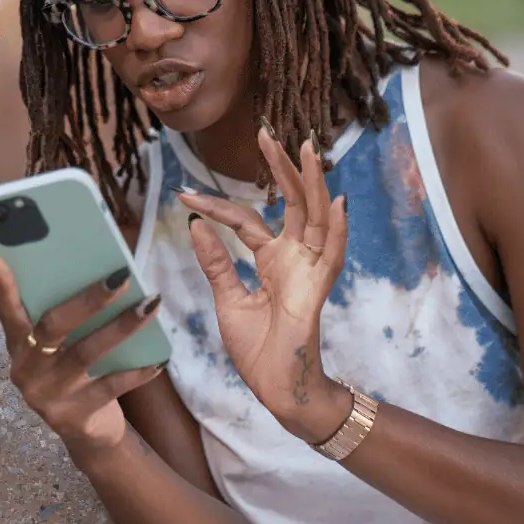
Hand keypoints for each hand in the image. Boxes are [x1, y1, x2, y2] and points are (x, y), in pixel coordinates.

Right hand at [0, 255, 166, 456]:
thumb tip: (84, 269)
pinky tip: (159, 359)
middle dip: (87, 300)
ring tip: (149, 304)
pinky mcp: (76, 414)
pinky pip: (112, 386)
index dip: (3, 286)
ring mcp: (50, 394)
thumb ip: (60, 319)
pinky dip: (137, 371)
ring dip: (121, 326)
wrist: (87, 433)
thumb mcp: (56, 351)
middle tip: (120, 276)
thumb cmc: (72, 375)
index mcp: (19, 346)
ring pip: (87, 352)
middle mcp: (28, 369)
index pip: (8, 312)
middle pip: (53, 327)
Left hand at [180, 128, 351, 443]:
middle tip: (265, 134)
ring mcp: (309, 270)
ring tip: (307, 149)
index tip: (185, 193)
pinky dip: (337, 228)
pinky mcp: (317, 289)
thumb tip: (195, 225)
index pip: (245, 220)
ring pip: (316, 217)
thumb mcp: (227, 300)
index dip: (216, 205)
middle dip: (280, 169)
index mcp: (271, 259)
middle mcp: (294, 257)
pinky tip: (335, 201)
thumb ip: (216, 263)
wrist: (276, 390)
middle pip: (291, 203)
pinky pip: (333, 254)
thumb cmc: (257, 350)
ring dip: (312, 183)